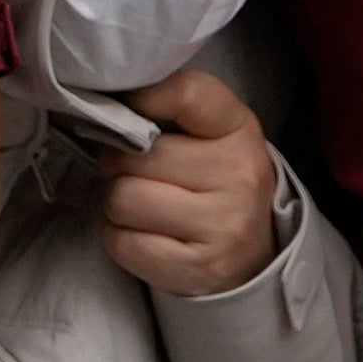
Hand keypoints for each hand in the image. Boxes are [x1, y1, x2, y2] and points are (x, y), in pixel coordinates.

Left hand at [96, 63, 291, 298]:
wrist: (251, 259)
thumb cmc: (216, 188)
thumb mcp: (213, 137)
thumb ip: (173, 111)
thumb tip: (111, 105)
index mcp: (240, 129)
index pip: (186, 94)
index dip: (142, 99)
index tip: (129, 112)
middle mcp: (239, 175)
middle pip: (136, 155)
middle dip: (121, 165)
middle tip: (137, 175)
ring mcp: (223, 225)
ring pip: (123, 199)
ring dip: (118, 205)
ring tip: (142, 208)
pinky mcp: (199, 267)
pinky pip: (123, 242)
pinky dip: (120, 238)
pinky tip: (144, 235)